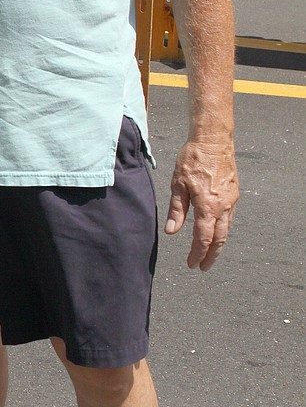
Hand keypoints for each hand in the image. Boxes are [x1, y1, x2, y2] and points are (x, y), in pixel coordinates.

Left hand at [165, 138, 238, 270]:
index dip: (197, 253)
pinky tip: (216, 230)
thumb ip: (177, 210)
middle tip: (204, 266)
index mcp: (208, 206)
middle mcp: (223, 206)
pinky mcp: (234, 192)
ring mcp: (231, 199)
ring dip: (219, 244)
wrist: (213, 139)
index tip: (192, 264)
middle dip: (211, 255)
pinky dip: (223, 228)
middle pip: (220, 239)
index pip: (203, 238)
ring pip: (227, 229)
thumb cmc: (193, 158)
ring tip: (210, 253)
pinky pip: (230, 217)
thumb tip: (172, 231)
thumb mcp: (178, 184)